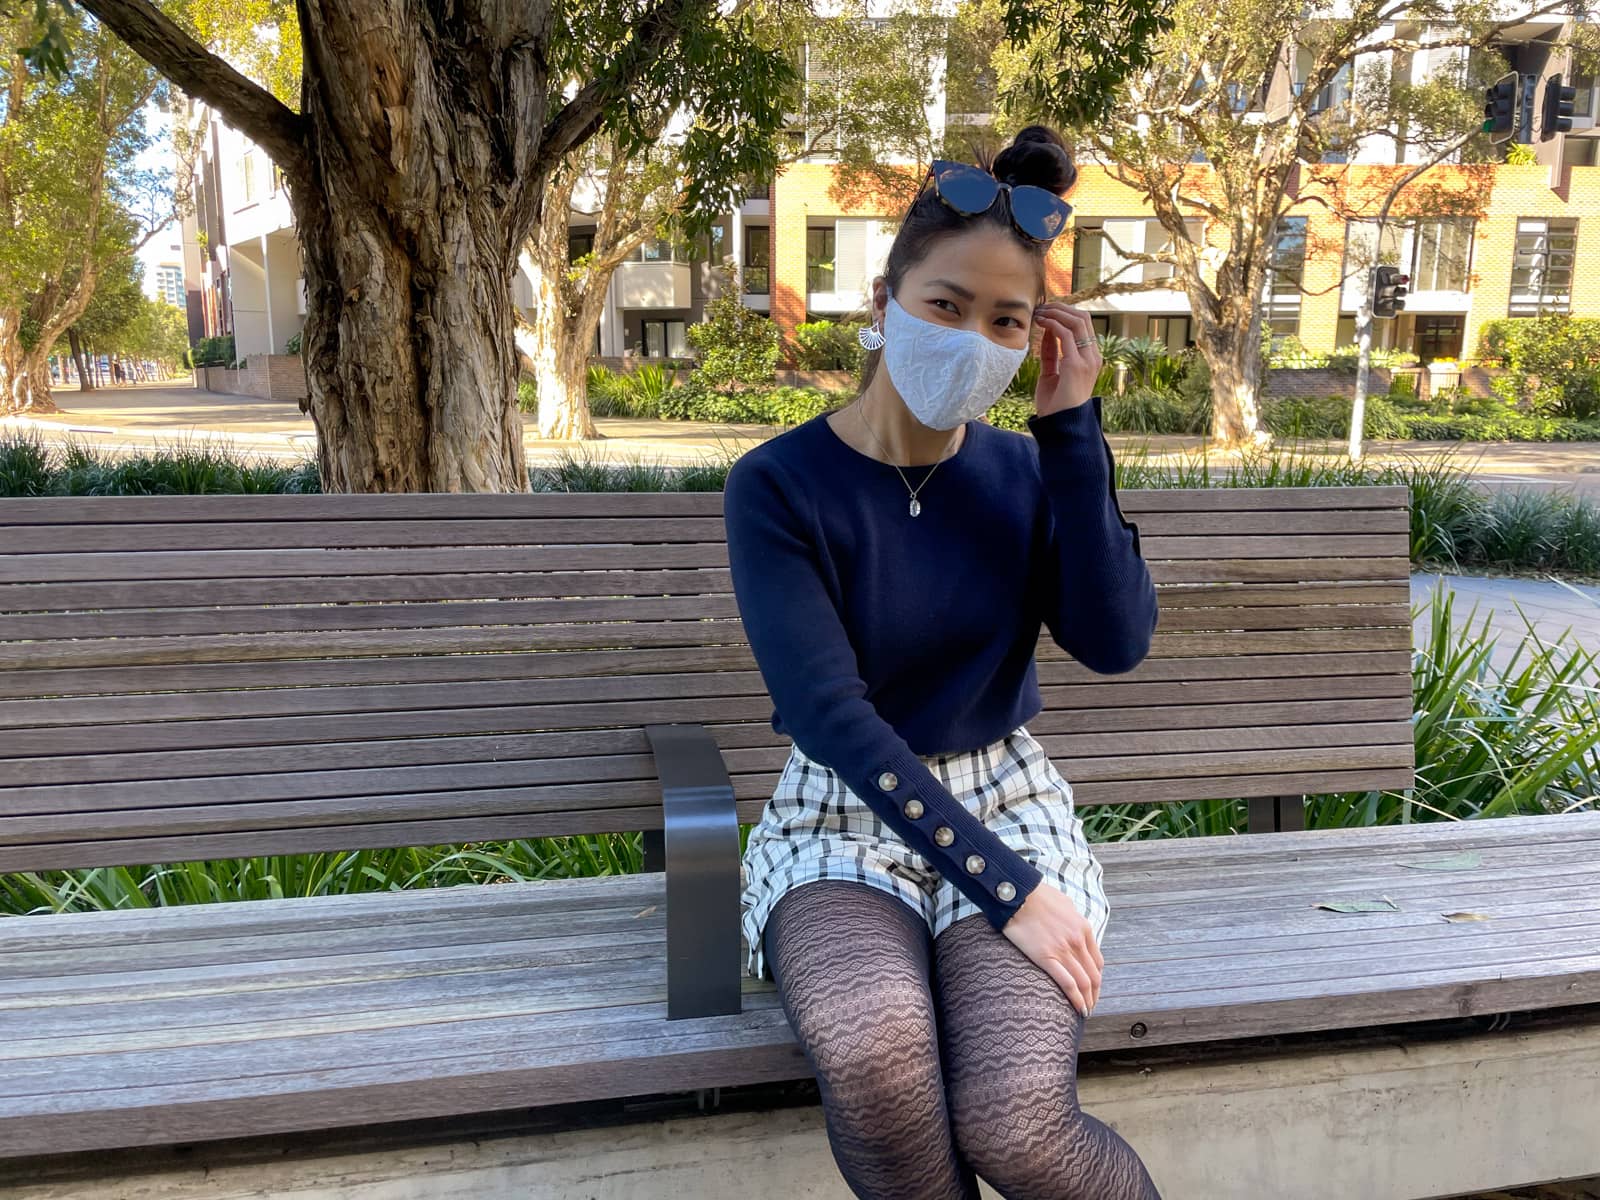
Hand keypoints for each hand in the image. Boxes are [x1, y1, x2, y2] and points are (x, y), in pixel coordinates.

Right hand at [1001, 879, 1104, 1016]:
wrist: (1017, 894)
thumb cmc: (1037, 895)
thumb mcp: (1064, 904)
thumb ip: (1073, 918)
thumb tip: (1073, 926)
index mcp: (1083, 928)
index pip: (1097, 961)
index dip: (1097, 979)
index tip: (1093, 988)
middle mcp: (1078, 941)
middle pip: (1094, 975)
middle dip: (1094, 994)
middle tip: (1091, 1005)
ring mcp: (1063, 950)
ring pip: (1084, 983)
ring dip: (1087, 1000)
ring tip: (1085, 1011)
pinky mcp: (1047, 958)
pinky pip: (1068, 984)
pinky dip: (1076, 999)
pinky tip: (1078, 1009)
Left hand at [1031, 302, 1101, 418]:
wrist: (1059, 425)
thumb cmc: (1055, 403)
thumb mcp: (1051, 372)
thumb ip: (1051, 352)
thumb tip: (1047, 331)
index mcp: (1090, 358)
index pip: (1083, 324)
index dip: (1065, 313)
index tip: (1046, 310)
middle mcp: (1093, 357)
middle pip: (1083, 318)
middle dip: (1061, 308)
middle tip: (1041, 307)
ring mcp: (1087, 360)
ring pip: (1076, 321)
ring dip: (1056, 312)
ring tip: (1039, 312)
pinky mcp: (1076, 365)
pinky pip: (1066, 334)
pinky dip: (1053, 324)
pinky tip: (1041, 323)